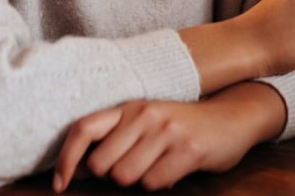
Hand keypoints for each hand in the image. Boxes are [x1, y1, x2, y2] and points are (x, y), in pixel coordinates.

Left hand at [52, 88, 277, 191]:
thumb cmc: (182, 127)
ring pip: (126, 177)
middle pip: (102, 164)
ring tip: (157, 166)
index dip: (66, 159)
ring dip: (138, 181)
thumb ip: (113, 141)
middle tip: (135, 168)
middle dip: (112, 176)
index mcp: (129, 107)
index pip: (84, 129)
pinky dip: (160, 184)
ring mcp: (167, 130)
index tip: (61, 185)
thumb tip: (76, 170)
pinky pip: (154, 183)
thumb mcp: (146, 124)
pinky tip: (174, 169)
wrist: (233, 116)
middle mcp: (144, 114)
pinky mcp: (188, 149)